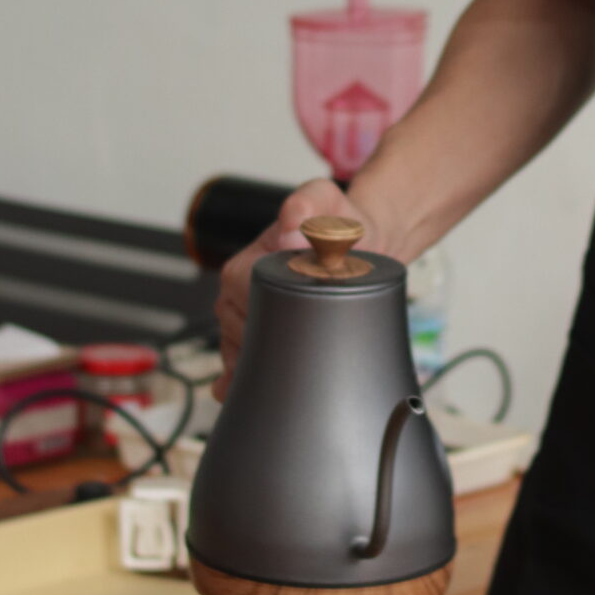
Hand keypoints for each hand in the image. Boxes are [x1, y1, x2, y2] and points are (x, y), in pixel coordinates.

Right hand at [213, 178, 362, 393]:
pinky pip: (238, 361)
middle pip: (238, 336)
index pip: (244, 306)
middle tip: (303, 358)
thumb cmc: (338, 221)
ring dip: (259, 365)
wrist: (356, 238)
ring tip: (288, 376)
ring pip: (239, 352)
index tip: (300, 330)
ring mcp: (244, 312)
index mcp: (248, 264)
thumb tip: (290, 230)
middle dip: (266, 350)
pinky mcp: (256, 329)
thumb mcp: (325, 201)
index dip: (270, 321)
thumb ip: (307, 205)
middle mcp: (238, 290)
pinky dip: (240, 380)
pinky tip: (242, 393)